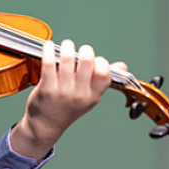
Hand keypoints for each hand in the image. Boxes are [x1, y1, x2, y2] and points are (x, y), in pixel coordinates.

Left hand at [9, 39, 115, 159]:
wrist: (47, 124)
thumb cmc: (70, 106)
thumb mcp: (90, 96)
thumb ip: (104, 79)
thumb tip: (122, 66)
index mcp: (94, 95)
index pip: (104, 73)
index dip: (100, 62)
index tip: (94, 61)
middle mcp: (80, 94)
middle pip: (87, 61)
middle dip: (85, 50)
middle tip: (80, 50)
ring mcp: (63, 91)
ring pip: (67, 59)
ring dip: (67, 46)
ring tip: (66, 45)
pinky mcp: (46, 88)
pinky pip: (48, 63)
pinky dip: (48, 50)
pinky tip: (49, 46)